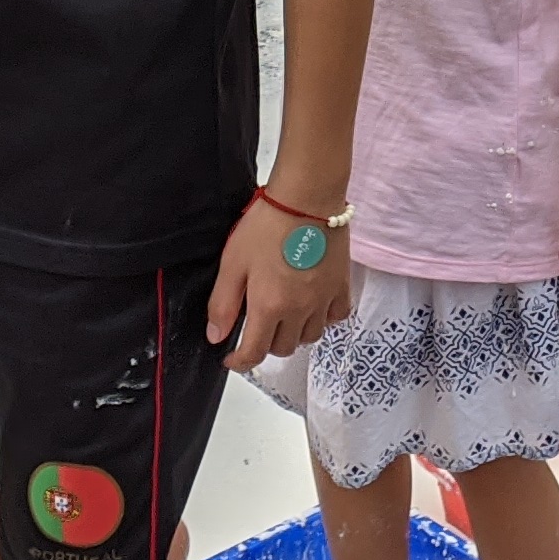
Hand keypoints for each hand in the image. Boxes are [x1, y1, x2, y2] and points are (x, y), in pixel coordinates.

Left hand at [208, 197, 353, 371]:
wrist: (307, 198)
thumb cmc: (268, 224)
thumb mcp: (233, 262)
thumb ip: (223, 303)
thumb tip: (216, 336)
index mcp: (269, 306)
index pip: (254, 353)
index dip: (239, 362)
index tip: (231, 359)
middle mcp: (299, 310)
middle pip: (283, 348)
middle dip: (266, 344)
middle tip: (256, 326)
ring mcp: (323, 300)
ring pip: (309, 337)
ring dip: (294, 333)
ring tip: (284, 315)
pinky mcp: (341, 286)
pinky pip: (335, 318)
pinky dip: (323, 320)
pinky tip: (312, 306)